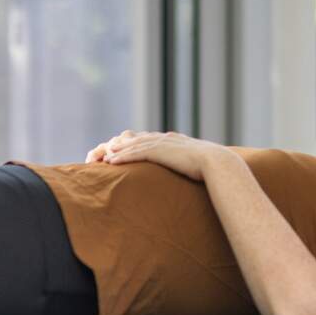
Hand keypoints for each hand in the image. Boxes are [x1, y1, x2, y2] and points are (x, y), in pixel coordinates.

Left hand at [90, 130, 225, 181]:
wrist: (218, 163)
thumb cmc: (210, 168)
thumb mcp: (194, 166)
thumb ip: (185, 166)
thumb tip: (186, 176)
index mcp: (171, 140)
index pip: (143, 139)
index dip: (127, 145)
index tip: (115, 152)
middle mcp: (163, 138)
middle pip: (132, 139)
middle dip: (113, 146)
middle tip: (97, 154)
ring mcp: (162, 143)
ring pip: (130, 144)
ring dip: (113, 151)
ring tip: (98, 158)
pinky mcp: (160, 151)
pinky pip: (136, 153)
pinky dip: (122, 156)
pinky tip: (111, 162)